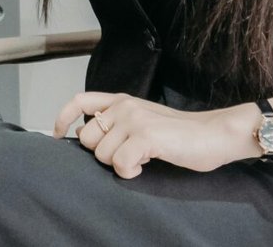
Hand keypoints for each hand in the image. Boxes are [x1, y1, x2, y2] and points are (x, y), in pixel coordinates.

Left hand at [53, 92, 255, 177]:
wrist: (214, 134)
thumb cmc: (180, 134)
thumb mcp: (144, 120)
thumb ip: (119, 123)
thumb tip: (91, 138)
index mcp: (121, 101)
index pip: (80, 101)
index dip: (62, 118)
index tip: (58, 134)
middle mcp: (123, 106)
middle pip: (87, 139)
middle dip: (103, 153)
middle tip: (129, 153)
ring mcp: (134, 120)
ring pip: (101, 154)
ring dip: (119, 164)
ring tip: (143, 157)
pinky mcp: (145, 136)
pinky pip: (119, 164)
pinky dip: (129, 172)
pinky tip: (145, 166)